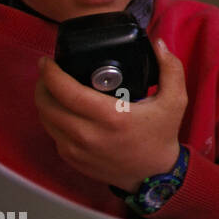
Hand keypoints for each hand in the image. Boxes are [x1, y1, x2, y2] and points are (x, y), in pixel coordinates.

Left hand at [35, 38, 187, 192]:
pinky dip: (52, 119)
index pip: (66, 91)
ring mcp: (76, 150)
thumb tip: (158, 42)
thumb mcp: (175, 101)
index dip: (50, 73)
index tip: (48, 61)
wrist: (154, 175)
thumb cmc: (161, 136)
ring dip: (44, 101)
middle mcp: (88, 135)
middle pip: (46, 104)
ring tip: (52, 89)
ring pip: (45, 119)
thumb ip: (171, 69)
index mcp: (111, 117)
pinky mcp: (71, 159)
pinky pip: (52, 134)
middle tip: (49, 73)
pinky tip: (62, 111)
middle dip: (42, 84)